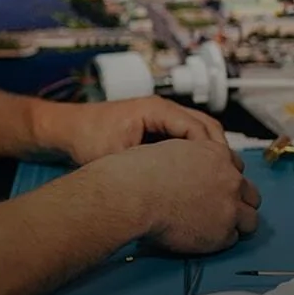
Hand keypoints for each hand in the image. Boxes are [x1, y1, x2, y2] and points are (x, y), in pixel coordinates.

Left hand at [33, 97, 225, 164]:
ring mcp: (162, 115)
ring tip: (217, 180)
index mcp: (155, 109)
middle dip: (218, 153)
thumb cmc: (87, 139)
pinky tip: (199, 176)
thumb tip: (176, 186)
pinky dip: (197, 153)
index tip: (218, 176)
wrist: (68, 130)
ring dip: (210, 153)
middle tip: (226, 180)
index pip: (197, 127)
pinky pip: (187, 137)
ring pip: (200, 131)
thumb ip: (146, 167)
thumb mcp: (116, 156)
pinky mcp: (158, 126)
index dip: (210, 153)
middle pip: (206, 126)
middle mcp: (163, 108)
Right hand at [93, 138, 259, 252]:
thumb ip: (188, 158)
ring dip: (237, 223)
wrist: (134, 195)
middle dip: (238, 202)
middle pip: (251, 193)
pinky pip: (233, 239)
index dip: (226, 180)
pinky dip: (220, 239)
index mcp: (215, 153)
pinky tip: (203, 236)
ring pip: (251, 219)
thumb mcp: (169, 150)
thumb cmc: (139, 173)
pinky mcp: (223, 232)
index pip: (236, 168)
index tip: (218, 189)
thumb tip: (185, 168)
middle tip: (222, 210)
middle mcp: (228, 178)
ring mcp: (229, 206)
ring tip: (218, 227)